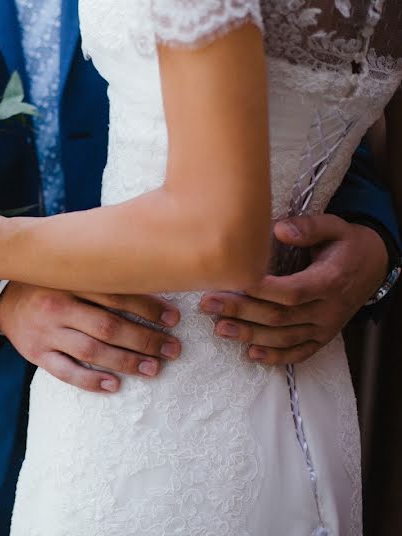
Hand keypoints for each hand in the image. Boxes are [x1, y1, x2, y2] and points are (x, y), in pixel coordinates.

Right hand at [0, 282, 181, 392]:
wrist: (2, 298)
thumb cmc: (48, 284)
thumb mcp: (70, 272)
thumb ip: (101, 276)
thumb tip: (149, 279)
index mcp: (68, 282)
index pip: (115, 295)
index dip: (148, 308)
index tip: (174, 318)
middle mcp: (57, 307)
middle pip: (107, 326)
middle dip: (145, 339)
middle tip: (172, 349)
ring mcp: (45, 333)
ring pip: (91, 351)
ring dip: (125, 361)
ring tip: (153, 368)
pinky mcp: (36, 354)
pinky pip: (65, 372)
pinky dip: (90, 380)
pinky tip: (114, 385)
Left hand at [200, 214, 387, 364]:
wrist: (374, 266)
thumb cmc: (345, 244)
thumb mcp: (334, 226)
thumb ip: (308, 227)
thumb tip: (279, 230)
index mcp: (330, 281)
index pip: (291, 291)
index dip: (260, 290)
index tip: (231, 281)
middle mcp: (329, 309)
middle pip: (281, 316)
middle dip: (242, 312)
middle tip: (209, 304)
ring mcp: (326, 327)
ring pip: (286, 338)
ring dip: (251, 335)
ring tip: (220, 328)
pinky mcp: (323, 337)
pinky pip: (300, 353)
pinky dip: (276, 357)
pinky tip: (251, 354)